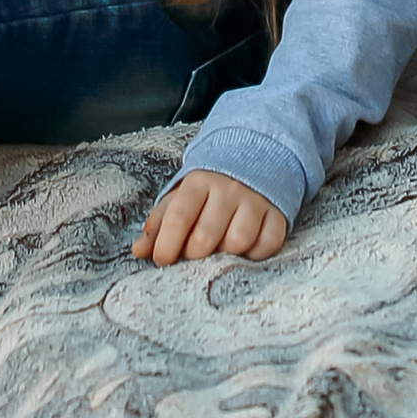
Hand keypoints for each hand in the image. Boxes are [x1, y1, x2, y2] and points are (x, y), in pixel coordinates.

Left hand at [136, 171, 289, 263]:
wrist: (253, 158)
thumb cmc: (208, 189)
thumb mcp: (181, 197)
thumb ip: (159, 223)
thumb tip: (138, 250)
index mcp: (198, 182)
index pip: (179, 216)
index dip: (167, 245)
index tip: (162, 260)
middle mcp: (228, 189)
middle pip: (206, 236)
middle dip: (194, 254)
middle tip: (193, 254)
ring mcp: (255, 200)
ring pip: (238, 242)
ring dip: (226, 255)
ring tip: (220, 248)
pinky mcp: (278, 213)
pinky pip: (268, 244)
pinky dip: (255, 254)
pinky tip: (245, 249)